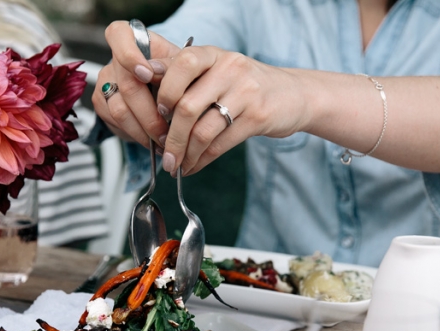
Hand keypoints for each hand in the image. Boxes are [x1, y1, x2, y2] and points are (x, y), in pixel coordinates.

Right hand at [91, 21, 181, 148]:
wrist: (163, 90)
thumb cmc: (173, 73)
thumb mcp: (179, 65)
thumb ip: (170, 66)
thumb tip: (157, 73)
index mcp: (130, 38)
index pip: (118, 36)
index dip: (130, 55)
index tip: (147, 74)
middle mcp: (113, 59)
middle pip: (128, 85)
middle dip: (150, 114)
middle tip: (167, 132)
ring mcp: (104, 81)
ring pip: (120, 110)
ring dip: (143, 130)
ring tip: (163, 141)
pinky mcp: (100, 103)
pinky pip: (115, 122)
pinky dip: (135, 135)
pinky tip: (150, 140)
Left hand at [152, 46, 307, 174]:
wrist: (293, 95)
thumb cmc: (244, 85)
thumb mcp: (216, 71)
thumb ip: (183, 74)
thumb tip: (145, 76)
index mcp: (213, 54)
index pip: (181, 63)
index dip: (163, 91)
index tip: (157, 114)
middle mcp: (230, 68)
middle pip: (187, 106)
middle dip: (171, 138)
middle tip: (165, 156)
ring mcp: (246, 92)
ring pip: (203, 130)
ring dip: (185, 155)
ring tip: (178, 166)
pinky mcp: (258, 116)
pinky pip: (221, 144)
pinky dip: (202, 160)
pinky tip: (194, 166)